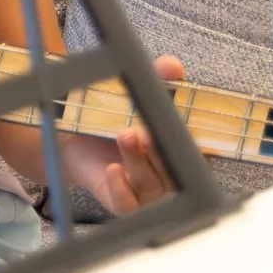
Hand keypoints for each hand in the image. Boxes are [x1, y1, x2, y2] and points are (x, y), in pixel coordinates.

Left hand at [50, 57, 183, 216]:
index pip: (197, 150)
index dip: (192, 140)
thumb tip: (174, 67)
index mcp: (181, 150)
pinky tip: (113, 170)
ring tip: (125, 136)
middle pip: (176, 170)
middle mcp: (170, 175)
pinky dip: (122, 189)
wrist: (75, 140)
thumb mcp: (136, 94)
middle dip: (162, 152)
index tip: (181, 124)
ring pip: (152, 185)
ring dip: (139, 162)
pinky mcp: (124, 204)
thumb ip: (158, 78)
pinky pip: (129, 206)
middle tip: (146, 132)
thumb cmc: (114, 119)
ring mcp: (149, 193)